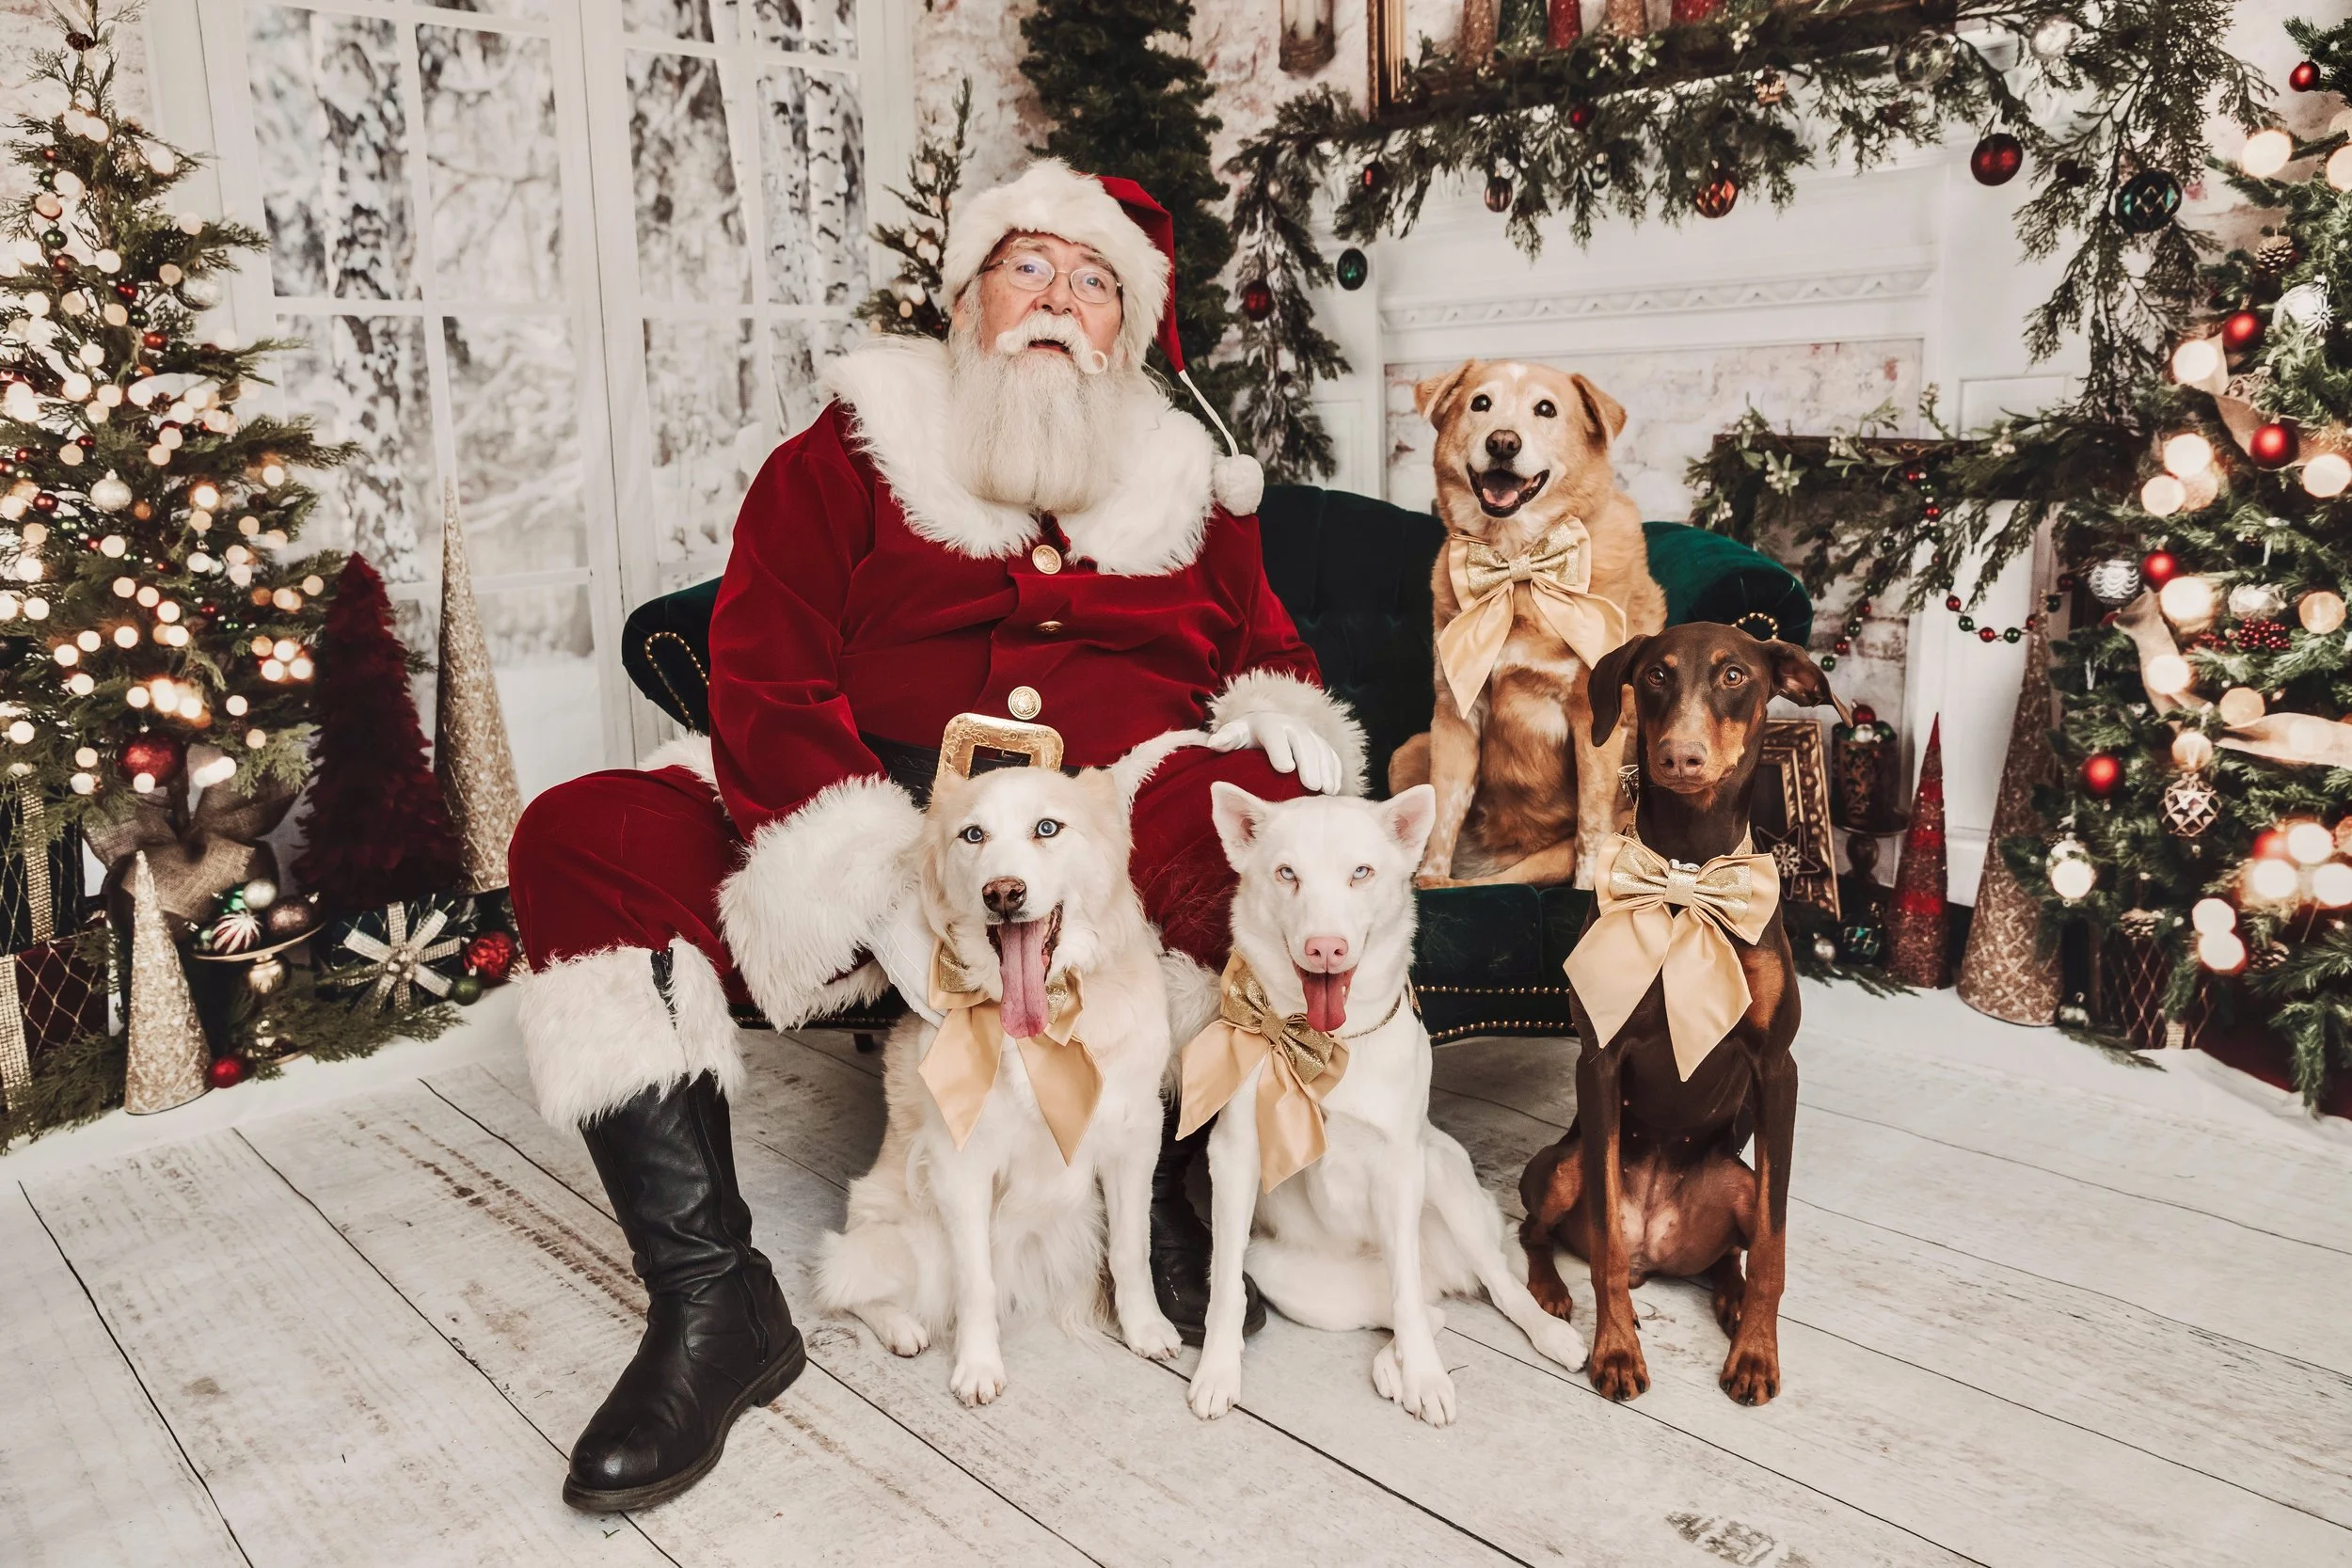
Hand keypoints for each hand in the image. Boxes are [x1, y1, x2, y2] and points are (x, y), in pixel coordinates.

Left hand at [1209, 713, 1343, 794]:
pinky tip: (1334, 790)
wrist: (1267, 727)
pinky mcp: (1322, 745)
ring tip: (1327, 791)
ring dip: (1326, 770)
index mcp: (1269, 724)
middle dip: (1309, 763)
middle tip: (1312, 786)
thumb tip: (1214, 742)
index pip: (1275, 736)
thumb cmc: (1247, 738)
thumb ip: (1226, 739)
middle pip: (1304, 743)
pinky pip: (1332, 756)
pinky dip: (1334, 772)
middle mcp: (1292, 726)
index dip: (1280, 750)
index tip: (1284, 769)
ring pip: (1322, 750)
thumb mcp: (1235, 735)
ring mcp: (1310, 735)